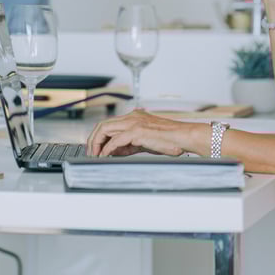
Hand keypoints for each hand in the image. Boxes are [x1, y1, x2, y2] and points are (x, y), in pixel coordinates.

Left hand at [86, 110, 205, 157]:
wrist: (184, 137)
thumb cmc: (169, 140)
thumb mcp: (144, 142)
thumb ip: (129, 144)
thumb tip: (113, 152)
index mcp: (134, 117)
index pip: (109, 124)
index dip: (98, 137)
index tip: (94, 149)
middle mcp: (132, 117)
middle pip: (103, 125)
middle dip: (92, 139)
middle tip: (90, 153)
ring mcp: (134, 122)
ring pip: (105, 129)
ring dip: (96, 143)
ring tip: (94, 156)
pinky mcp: (137, 131)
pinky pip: (115, 140)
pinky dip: (107, 149)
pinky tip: (105, 157)